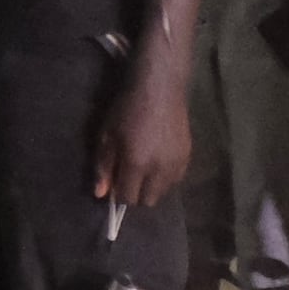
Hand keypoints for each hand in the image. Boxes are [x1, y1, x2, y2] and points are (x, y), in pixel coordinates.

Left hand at [93, 60, 193, 207]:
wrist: (160, 88)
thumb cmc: (127, 109)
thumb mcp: (107, 135)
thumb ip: (103, 167)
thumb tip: (100, 194)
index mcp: (136, 164)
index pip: (128, 198)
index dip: (119, 194)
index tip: (115, 182)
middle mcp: (159, 169)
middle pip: (148, 201)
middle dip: (137, 194)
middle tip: (129, 176)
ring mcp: (176, 164)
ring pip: (164, 192)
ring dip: (152, 187)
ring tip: (145, 168)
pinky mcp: (188, 156)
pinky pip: (176, 179)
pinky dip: (166, 178)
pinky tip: (158, 162)